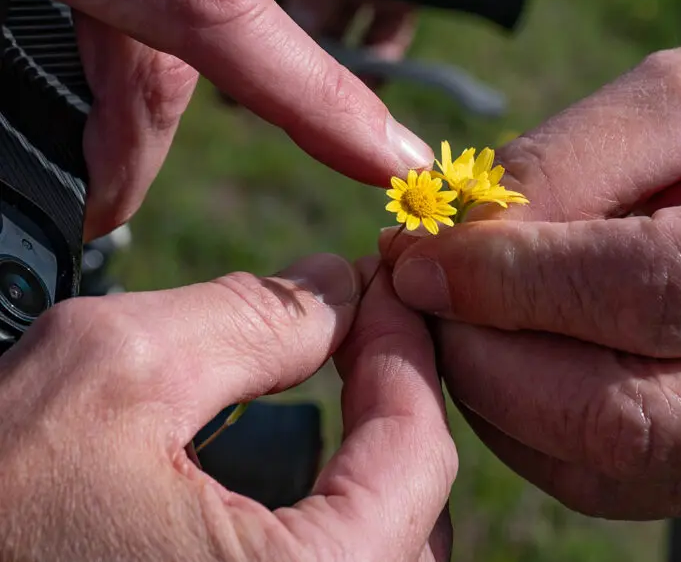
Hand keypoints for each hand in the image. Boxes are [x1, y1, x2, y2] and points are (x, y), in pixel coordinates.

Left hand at [0, 0, 433, 240]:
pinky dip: (136, 58)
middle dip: (141, 152)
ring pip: (175, 34)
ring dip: (137, 114)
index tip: (390, 162)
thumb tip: (55, 163)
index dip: (316, 97)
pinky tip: (100, 79)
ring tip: (92, 169)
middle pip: (185, 60)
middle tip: (91, 217)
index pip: (217, 16)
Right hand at [0, 254, 455, 560]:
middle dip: (392, 410)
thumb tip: (336, 288)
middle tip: (358, 335)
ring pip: (377, 553)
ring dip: (364, 471)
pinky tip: (277, 481)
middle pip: (414, 512)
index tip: (381, 293)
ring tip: (329, 392)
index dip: (405, 353)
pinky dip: (321, 525)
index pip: (418, 452)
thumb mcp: (116, 370)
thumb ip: (252, 317)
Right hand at [277, 0, 576, 84]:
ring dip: (343, 57)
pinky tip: (375, 79)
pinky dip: (379, 55)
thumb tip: (296, 36)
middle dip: (306, 43)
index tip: (259, 57)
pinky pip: (385, 29)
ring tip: (335, 97)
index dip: (266, 12)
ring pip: (347, 21)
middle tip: (293, 89)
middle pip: (308, 2)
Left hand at [382, 41, 680, 518]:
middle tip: (416, 298)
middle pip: (626, 413)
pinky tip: (509, 362)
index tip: (417, 255)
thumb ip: (576, 162)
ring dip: (499, 399)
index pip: (652, 292)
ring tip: (455, 323)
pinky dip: (537, 429)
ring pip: (611, 469)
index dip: (513, 281)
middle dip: (489, 358)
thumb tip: (457, 242)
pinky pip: (622, 486)